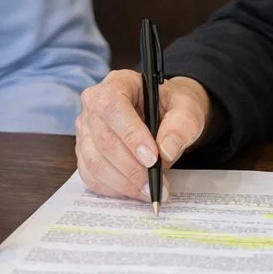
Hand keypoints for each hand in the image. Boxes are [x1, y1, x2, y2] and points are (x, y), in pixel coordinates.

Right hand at [75, 69, 211, 200]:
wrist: (165, 114)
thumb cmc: (172, 107)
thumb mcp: (187, 108)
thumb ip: (181, 125)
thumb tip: (166, 150)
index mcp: (118, 83)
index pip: (113, 107)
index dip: (130, 135)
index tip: (152, 158)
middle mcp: (94, 103)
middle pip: (103, 139)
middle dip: (131, 167)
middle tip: (156, 184)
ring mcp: (85, 129)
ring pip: (95, 161)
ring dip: (123, 182)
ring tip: (149, 190)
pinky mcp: (84, 151)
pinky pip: (91, 175)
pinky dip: (113, 188)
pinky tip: (134, 190)